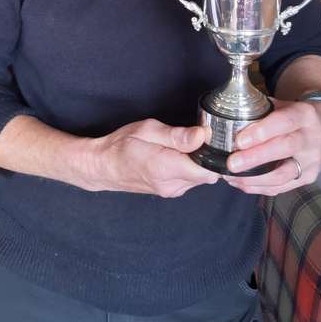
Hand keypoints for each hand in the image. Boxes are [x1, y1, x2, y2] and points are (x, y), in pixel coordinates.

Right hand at [84, 119, 219, 196]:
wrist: (104, 166)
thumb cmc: (122, 144)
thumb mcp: (148, 130)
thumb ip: (177, 135)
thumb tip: (203, 135)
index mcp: (166, 168)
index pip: (208, 170)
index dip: (217, 154)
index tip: (214, 138)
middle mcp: (172, 185)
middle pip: (208, 173)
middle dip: (210, 156)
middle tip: (201, 136)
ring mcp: (172, 191)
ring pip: (202, 177)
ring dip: (201, 161)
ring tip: (188, 143)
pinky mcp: (172, 191)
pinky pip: (192, 179)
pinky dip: (193, 167)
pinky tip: (181, 154)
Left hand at [222, 98, 320, 195]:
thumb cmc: (295, 116)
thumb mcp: (283, 105)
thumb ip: (261, 110)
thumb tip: (230, 118)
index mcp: (305, 115)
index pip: (284, 122)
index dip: (262, 132)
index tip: (239, 141)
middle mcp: (312, 139)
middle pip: (283, 149)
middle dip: (255, 158)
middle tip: (231, 164)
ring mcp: (312, 161)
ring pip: (283, 175)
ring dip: (254, 179)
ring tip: (231, 177)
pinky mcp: (308, 178)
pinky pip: (281, 187)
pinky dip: (259, 187)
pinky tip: (241, 183)